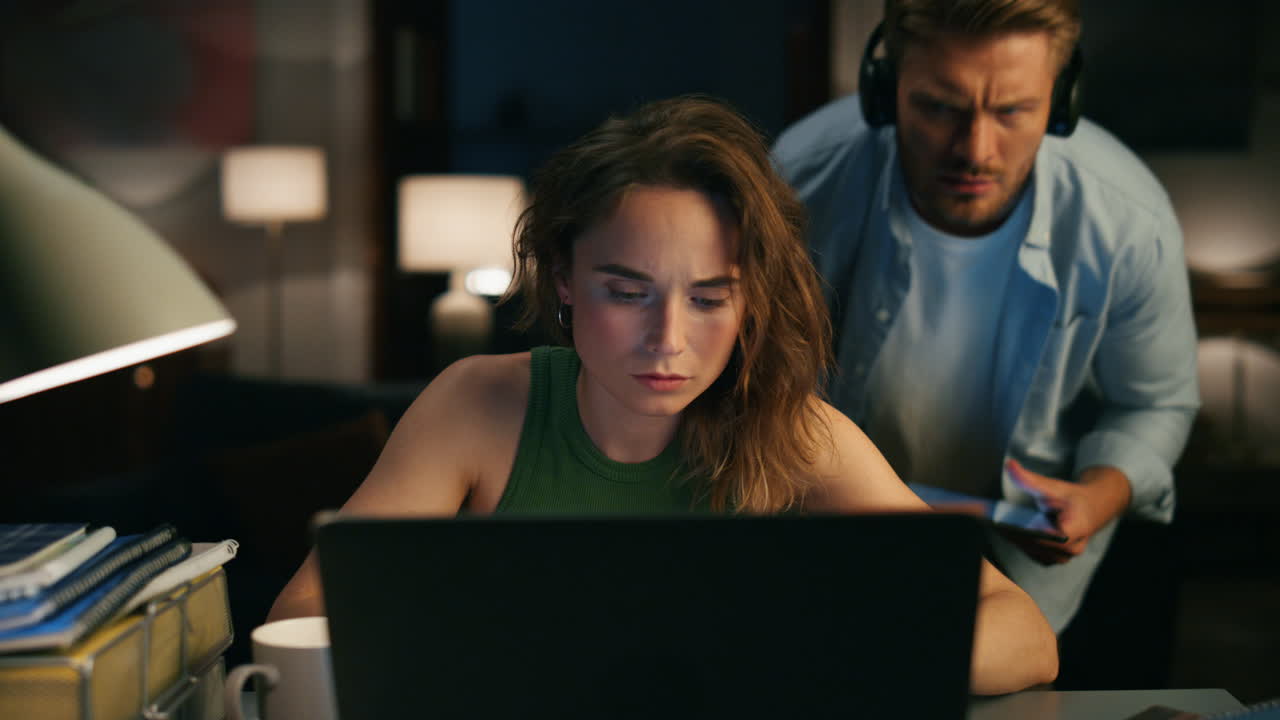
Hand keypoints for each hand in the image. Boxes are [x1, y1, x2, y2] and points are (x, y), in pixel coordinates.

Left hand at [1001, 459, 1130, 565]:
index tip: (1005, 522)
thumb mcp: (1053, 486)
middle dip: (1014, 532)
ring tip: (991, 524)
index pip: (1047, 535)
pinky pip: (1032, 553)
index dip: (1026, 530)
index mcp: (1077, 529)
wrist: (1090, 509)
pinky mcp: (1052, 560)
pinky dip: (1018, 542)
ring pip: (1032, 550)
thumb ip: (1030, 478)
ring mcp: (1062, 557)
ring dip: (1013, 538)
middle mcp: (1071, 549)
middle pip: (1036, 543)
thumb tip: (1009, 465)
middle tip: (989, 520)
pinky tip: (1002, 530)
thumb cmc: (1072, 497)